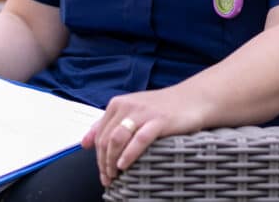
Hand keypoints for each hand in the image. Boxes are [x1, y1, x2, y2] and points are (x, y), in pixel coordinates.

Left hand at [80, 87, 202, 187]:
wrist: (193, 99)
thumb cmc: (163, 108)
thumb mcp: (132, 111)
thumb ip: (108, 124)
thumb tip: (84, 143)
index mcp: (118, 104)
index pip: (99, 135)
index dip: (98, 157)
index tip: (102, 173)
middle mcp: (127, 106)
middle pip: (106, 139)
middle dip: (104, 163)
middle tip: (108, 179)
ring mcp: (143, 113)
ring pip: (117, 139)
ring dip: (112, 161)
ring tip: (115, 175)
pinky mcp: (159, 121)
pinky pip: (138, 139)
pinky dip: (128, 154)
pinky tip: (125, 165)